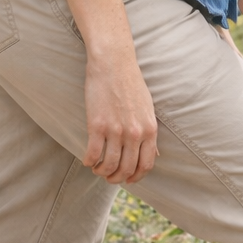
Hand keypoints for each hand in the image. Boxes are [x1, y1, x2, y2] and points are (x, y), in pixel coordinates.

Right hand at [82, 53, 158, 184]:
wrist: (113, 62)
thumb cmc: (130, 82)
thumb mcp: (147, 108)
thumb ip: (149, 132)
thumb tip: (154, 154)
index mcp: (149, 129)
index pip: (146, 165)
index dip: (136, 177)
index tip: (128, 179)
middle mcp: (135, 133)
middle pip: (127, 169)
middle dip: (117, 178)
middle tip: (109, 176)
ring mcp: (116, 130)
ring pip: (109, 165)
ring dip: (102, 172)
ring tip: (97, 169)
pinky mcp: (97, 124)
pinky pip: (93, 154)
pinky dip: (89, 161)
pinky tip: (87, 160)